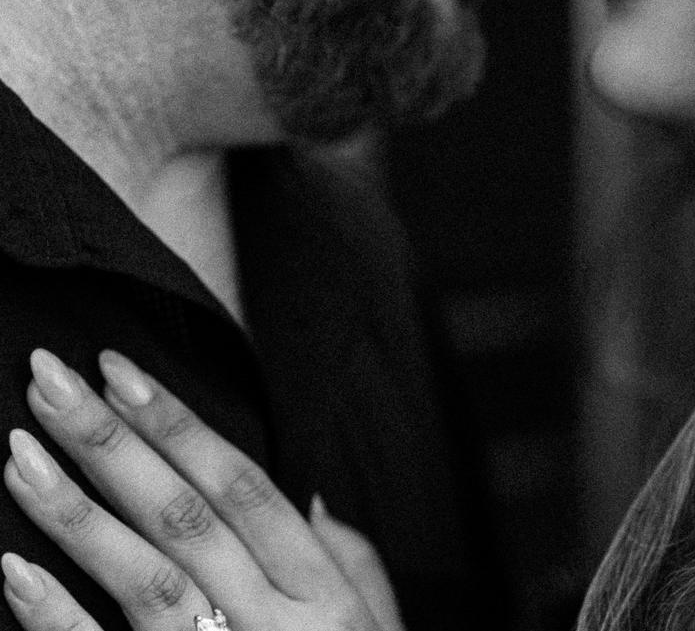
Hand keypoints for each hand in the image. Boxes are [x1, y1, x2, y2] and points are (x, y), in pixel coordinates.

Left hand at [1, 349, 403, 630]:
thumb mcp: (376, 622)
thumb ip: (347, 554)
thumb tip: (305, 496)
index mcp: (319, 588)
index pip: (240, 484)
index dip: (179, 424)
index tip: (121, 371)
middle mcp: (271, 620)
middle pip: (181, 514)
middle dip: (112, 441)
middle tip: (50, 380)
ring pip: (141, 578)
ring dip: (74, 513)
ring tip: (16, 452)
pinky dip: (54, 619)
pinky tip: (13, 569)